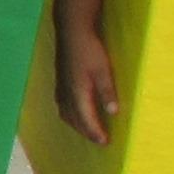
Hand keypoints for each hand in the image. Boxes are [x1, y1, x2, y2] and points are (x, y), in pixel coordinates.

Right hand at [54, 27, 119, 144]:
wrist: (71, 30)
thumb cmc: (89, 49)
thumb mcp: (103, 70)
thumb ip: (107, 92)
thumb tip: (113, 113)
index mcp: (77, 92)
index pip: (86, 119)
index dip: (95, 132)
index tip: (105, 143)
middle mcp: (66, 93)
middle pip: (74, 120)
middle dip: (86, 132)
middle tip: (99, 140)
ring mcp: (61, 87)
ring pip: (65, 113)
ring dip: (76, 125)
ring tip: (88, 130)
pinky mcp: (60, 81)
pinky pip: (62, 105)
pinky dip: (70, 115)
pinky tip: (76, 112)